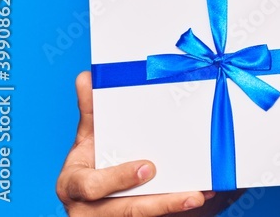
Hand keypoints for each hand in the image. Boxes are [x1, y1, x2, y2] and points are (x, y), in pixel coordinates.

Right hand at [56, 71, 214, 215]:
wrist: (98, 195)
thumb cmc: (94, 162)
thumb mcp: (89, 138)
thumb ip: (91, 111)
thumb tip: (86, 76)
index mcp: (74, 183)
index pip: (90, 186)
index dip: (118, 178)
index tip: (148, 167)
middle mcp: (87, 209)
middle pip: (124, 210)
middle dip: (158, 203)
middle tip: (193, 193)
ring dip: (174, 207)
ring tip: (203, 196)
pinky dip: (178, 210)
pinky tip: (205, 196)